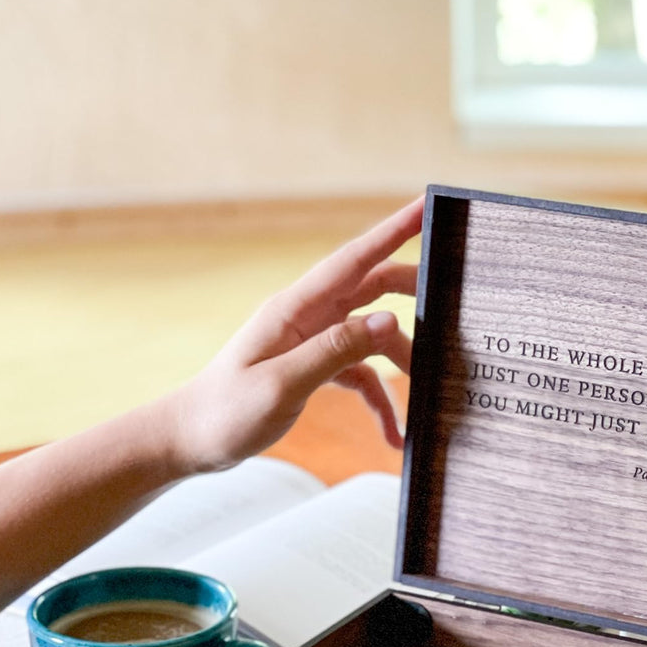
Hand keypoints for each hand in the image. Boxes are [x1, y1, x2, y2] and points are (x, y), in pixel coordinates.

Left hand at [165, 196, 423, 473]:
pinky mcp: (314, 368)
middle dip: (415, 295)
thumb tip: (390, 321)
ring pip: (373, 336)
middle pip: (373, 290)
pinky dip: (380, 402)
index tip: (426, 205)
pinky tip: (393, 435)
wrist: (189, 441)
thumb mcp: (282, 385)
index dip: (393, 230)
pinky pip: (360, 376)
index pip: (355, 259)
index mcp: (296, 308)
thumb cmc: (226, 413)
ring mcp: (311, 341)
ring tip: (426, 398)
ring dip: (402, 365)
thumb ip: (336, 351)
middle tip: (456, 305)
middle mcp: (307, 316)